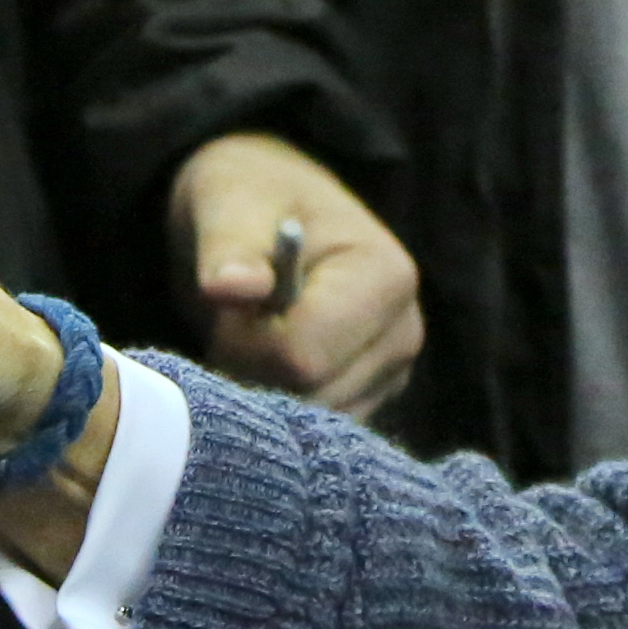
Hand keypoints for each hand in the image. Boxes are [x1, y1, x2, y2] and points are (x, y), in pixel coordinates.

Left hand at [166, 133, 421, 416]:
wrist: (268, 210)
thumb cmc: (250, 197)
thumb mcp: (229, 204)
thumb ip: (229, 247)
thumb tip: (230, 288)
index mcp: (386, 278)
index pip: (303, 357)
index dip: (244, 342)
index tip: (223, 304)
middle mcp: (404, 333)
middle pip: (308, 398)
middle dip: (252, 370)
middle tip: (231, 319)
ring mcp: (392, 372)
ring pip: (309, 422)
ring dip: (261, 389)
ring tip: (252, 332)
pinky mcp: (370, 398)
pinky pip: (313, 431)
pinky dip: (277, 405)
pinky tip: (266, 359)